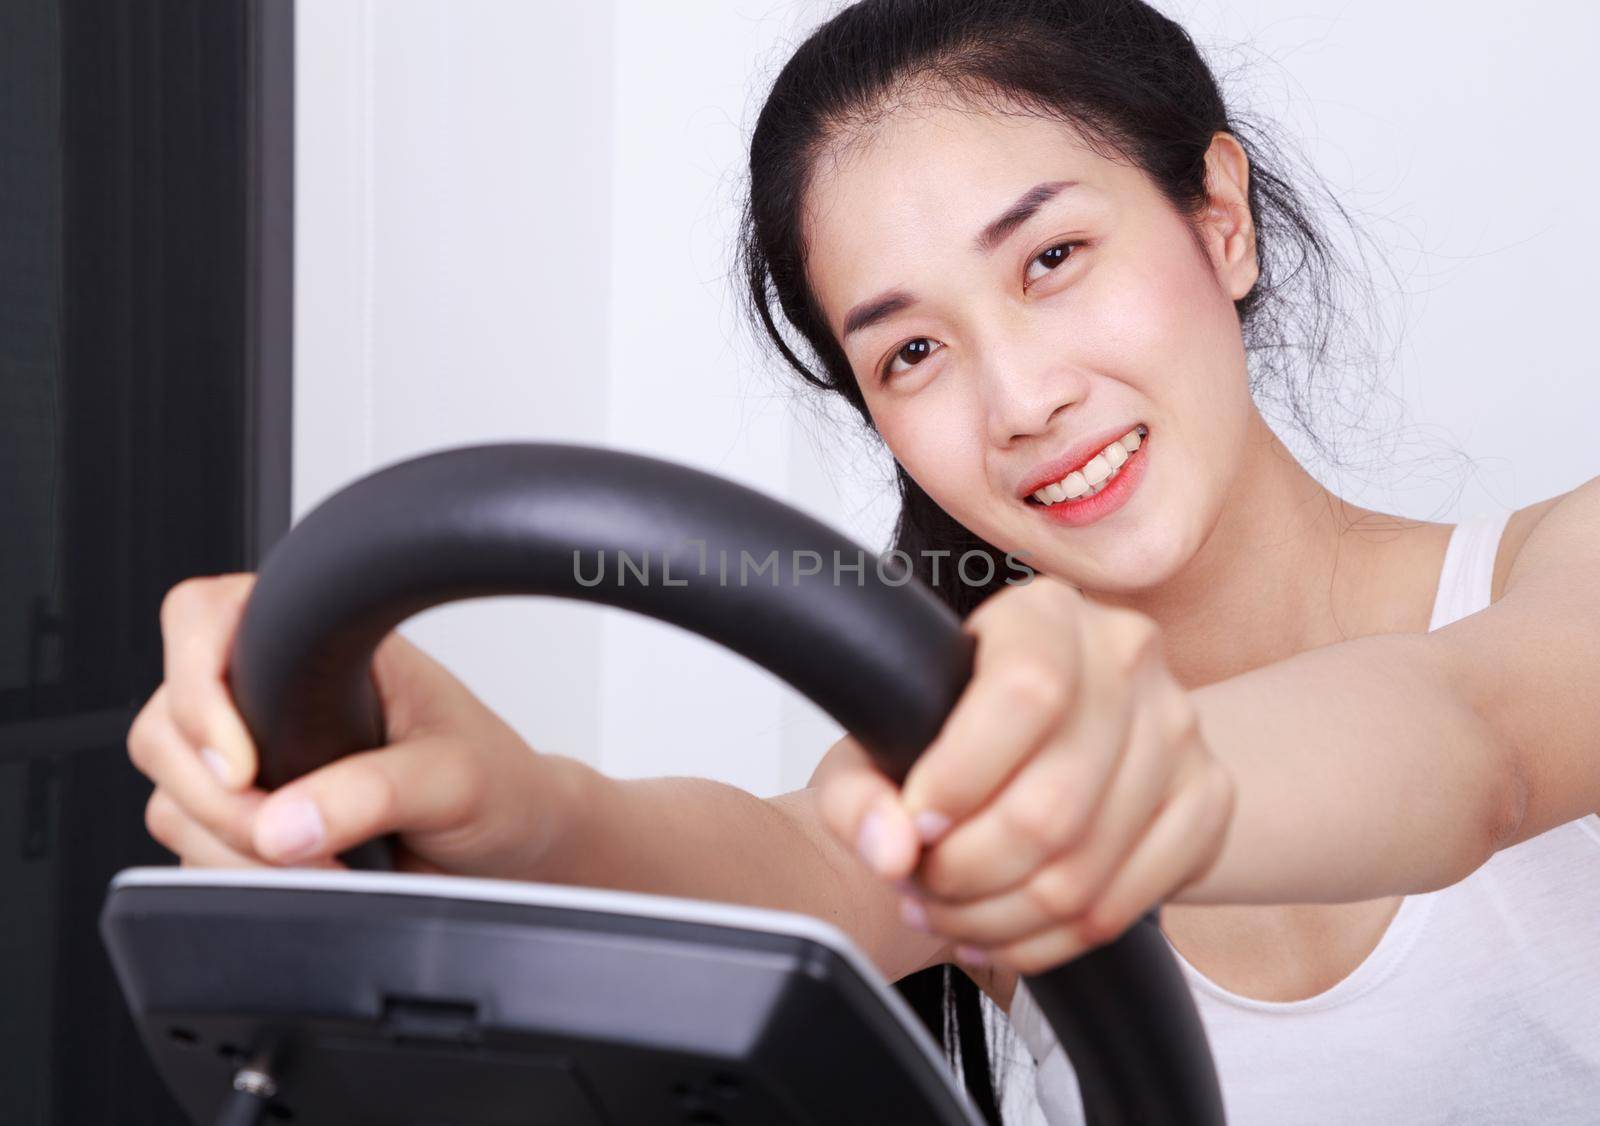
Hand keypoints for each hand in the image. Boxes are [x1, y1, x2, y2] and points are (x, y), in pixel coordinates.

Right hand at [128, 574, 569, 875]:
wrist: (515, 849)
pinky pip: (194, 853)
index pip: (205, 618)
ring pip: (173, 801)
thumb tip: (287, 822)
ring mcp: (252, 759)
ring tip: (330, 858)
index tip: (245, 766)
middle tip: (296, 834)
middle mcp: (272, 693)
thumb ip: (376, 792)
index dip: (199, 689)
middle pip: (165, 727)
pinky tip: (311, 873)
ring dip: (234, 848)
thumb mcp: (455, 777)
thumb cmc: (499, 786)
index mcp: (321, 643)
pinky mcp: (248, 822)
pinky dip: (239, 876)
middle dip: (220, 800)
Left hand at [815, 576, 1234, 974]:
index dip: (961, 776)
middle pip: (1053, 804)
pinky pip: (1124, 907)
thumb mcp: (881, 739)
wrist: (1054, 738)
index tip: (917, 822)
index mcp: (1045, 614)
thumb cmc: (956, 728)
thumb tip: (891, 848)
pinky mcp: (1207, 800)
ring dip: (996, 917)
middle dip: (965, 872)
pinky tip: (1001, 928)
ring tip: (948, 909)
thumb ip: (858, 792)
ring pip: (1083, 872)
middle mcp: (1127, 656)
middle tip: (919, 884)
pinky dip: (1047, 942)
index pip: (1025, 691)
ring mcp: (1180, 729)